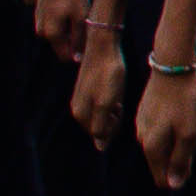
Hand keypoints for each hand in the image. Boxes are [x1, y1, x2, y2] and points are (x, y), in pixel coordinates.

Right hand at [31, 0, 86, 58]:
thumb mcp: (80, 16)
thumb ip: (78, 38)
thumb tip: (77, 58)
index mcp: (52, 34)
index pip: (65, 55)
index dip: (78, 54)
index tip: (90, 44)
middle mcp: (41, 31)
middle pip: (61, 45)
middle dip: (72, 42)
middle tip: (86, 27)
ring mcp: (38, 22)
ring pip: (57, 35)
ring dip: (67, 31)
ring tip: (80, 17)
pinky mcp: (38, 15)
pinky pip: (53, 26)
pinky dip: (62, 22)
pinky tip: (71, 10)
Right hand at [69, 27, 130, 144]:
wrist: (103, 47)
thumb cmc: (108, 75)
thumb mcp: (108, 102)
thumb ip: (102, 125)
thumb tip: (100, 147)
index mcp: (81, 114)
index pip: (100, 135)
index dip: (113, 127)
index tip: (118, 110)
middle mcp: (76, 109)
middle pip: (99, 127)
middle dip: (111, 120)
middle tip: (118, 103)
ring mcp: (80, 99)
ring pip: (100, 115)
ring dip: (111, 110)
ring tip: (116, 95)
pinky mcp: (86, 89)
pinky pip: (100, 105)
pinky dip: (109, 101)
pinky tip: (113, 89)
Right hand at [137, 68, 195, 189]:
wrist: (173, 66)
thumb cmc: (184, 101)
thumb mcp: (189, 133)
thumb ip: (180, 160)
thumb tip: (173, 185)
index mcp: (152, 146)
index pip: (162, 177)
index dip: (178, 177)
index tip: (192, 161)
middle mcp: (142, 138)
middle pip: (160, 162)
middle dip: (176, 161)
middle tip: (192, 144)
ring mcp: (141, 124)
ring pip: (158, 146)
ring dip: (173, 146)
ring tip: (187, 129)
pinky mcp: (145, 111)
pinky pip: (157, 131)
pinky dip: (169, 132)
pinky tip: (178, 120)